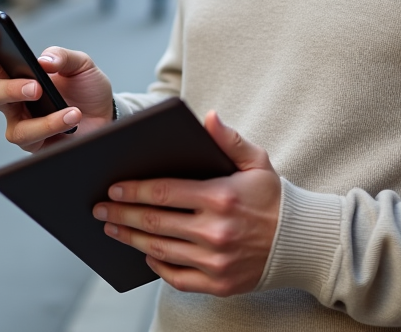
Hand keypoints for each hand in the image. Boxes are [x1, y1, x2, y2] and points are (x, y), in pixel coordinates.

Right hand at [0, 41, 113, 152]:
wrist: (107, 115)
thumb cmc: (87, 88)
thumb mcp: (81, 64)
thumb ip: (62, 57)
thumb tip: (43, 61)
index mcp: (20, 74)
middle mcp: (15, 101)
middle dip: (10, 89)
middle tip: (35, 87)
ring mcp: (24, 125)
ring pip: (15, 129)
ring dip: (43, 121)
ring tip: (71, 110)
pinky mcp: (37, 145)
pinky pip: (36, 142)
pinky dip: (55, 128)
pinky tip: (73, 119)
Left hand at [92, 111, 280, 296]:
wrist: (301, 242)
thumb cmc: (272, 197)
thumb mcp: (257, 161)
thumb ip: (228, 139)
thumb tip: (208, 117)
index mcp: (221, 197)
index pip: (164, 192)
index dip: (133, 190)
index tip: (112, 188)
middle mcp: (216, 232)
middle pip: (154, 222)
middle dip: (121, 214)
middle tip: (99, 208)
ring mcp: (216, 262)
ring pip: (159, 250)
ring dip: (130, 239)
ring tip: (111, 228)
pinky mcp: (219, 284)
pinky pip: (176, 278)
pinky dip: (156, 266)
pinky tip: (144, 253)